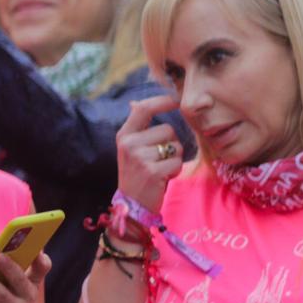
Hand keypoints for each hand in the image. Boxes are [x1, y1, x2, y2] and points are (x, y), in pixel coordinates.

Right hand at [117, 96, 183, 214]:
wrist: (132, 204)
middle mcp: (129, 144)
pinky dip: (175, 171)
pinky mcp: (152, 171)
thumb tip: (134, 103)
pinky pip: (177, 162)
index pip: (144, 109)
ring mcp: (139, 158)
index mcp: (124, 135)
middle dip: (171, 143)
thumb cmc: (137, 173)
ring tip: (160, 169)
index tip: (177, 98)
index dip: (163, 100)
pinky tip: (163, 177)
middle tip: (158, 159)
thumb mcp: (130, 148)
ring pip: (175, 146)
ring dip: (174, 158)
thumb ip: (137, 127)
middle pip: (168, 130)